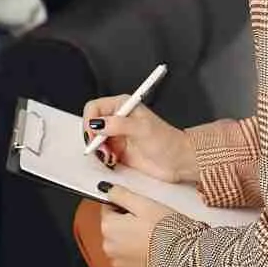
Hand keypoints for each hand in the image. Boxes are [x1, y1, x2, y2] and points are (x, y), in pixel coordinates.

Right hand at [83, 97, 197, 183]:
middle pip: (91, 125)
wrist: (177, 161)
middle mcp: (118, 119)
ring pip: (95, 141)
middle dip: (94, 138)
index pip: (94, 108)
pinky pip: (101, 154)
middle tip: (102, 148)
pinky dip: (103, 158)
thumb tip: (98, 124)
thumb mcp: (142, 129)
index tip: (94, 134)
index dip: (90, 121)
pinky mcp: (118, 151)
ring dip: (98, 150)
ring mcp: (117, 136)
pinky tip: (113, 160)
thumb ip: (118, 124)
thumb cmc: (167, 141)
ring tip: (110, 155)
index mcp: (123, 106)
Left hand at [100, 185, 184, 266]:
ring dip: (131, 242)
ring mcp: (117, 263)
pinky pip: (128, 262)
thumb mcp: (144, 204)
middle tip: (150, 224)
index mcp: (108, 227)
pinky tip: (151, 253)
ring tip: (152, 239)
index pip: (108, 209)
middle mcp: (108, 247)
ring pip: (121, 245)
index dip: (125, 206)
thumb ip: (121, 194)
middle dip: (127, 225)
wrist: (182, 260)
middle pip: (114, 228)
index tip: (140, 210)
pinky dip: (136, 257)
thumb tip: (107, 189)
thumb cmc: (165, 231)